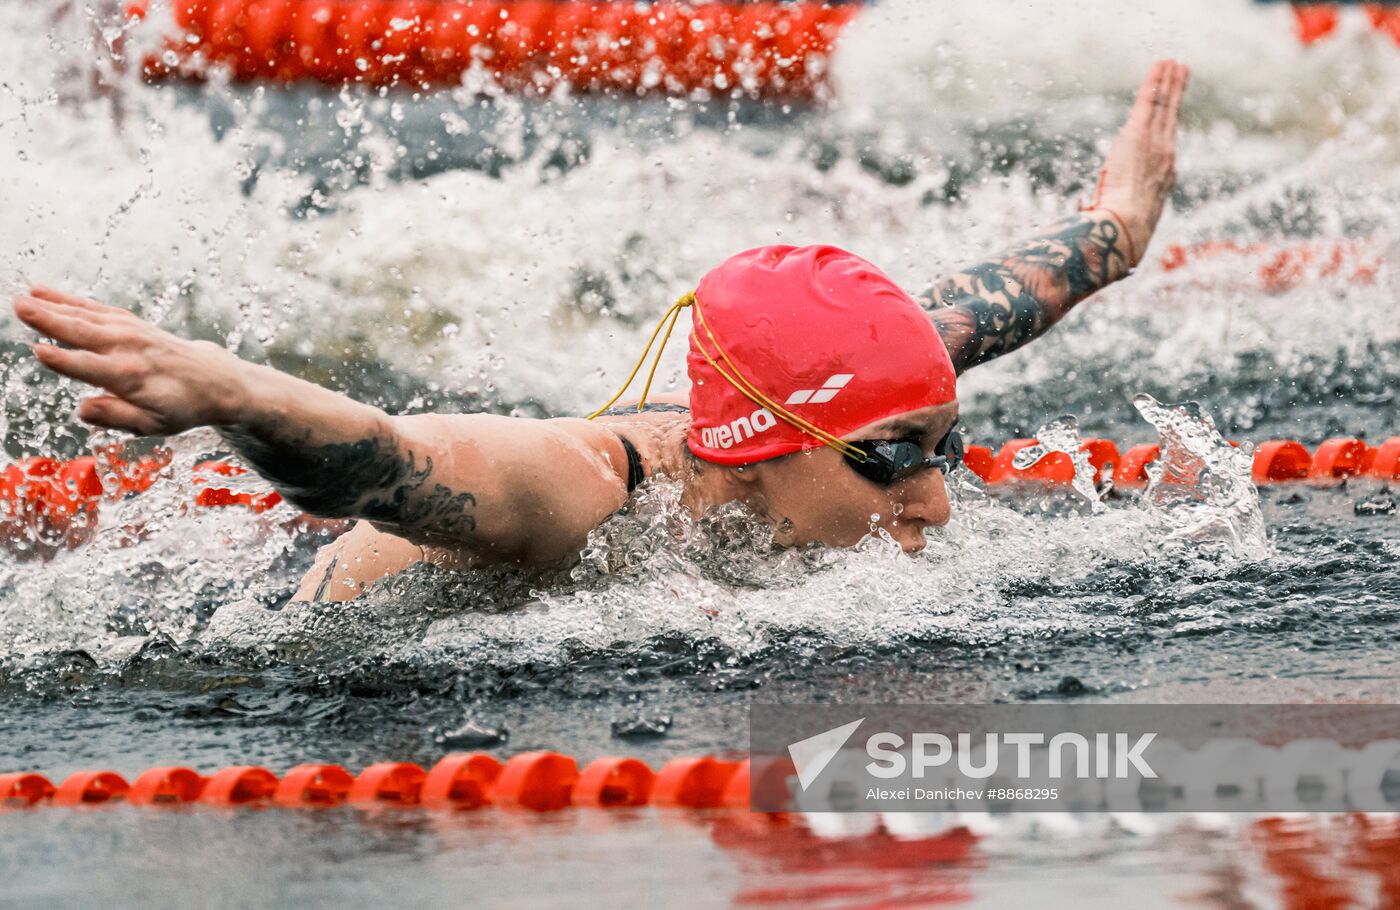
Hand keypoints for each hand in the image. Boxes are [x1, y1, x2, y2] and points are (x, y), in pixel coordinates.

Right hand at [13, 285, 247, 434]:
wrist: (214, 380)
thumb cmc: (180, 407)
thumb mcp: (153, 424)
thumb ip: (117, 417)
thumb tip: (83, 410)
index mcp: (132, 377)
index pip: (91, 368)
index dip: (64, 361)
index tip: (38, 351)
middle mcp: (130, 349)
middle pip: (84, 333)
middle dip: (51, 320)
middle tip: (19, 307)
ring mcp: (131, 332)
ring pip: (87, 316)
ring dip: (54, 305)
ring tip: (24, 297)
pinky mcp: (131, 323)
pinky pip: (96, 309)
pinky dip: (71, 300)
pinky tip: (46, 293)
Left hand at [1092, 59, 1189, 265]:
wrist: (1127, 225)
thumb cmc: (1120, 228)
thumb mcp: (1115, 213)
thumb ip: (1100, 203)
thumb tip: (1083, 206)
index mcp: (1161, 176)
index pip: (1164, 141)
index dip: (1169, 123)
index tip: (1173, 110)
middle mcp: (1164, 156)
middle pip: (1170, 117)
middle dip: (1176, 94)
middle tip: (1182, 73)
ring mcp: (1156, 143)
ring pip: (1164, 105)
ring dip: (1168, 81)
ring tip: (1174, 63)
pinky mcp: (1140, 134)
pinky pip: (1150, 102)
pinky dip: (1156, 82)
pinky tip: (1162, 65)